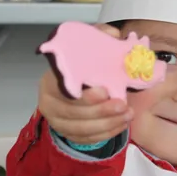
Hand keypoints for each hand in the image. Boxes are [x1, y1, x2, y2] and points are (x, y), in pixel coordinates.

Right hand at [38, 24, 132, 144]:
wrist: (75, 86)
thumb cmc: (81, 67)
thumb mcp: (87, 48)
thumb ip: (98, 37)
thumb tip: (113, 35)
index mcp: (49, 82)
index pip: (62, 92)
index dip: (84, 95)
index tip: (105, 91)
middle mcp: (49, 105)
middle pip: (73, 114)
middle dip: (101, 111)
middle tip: (123, 104)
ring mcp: (58, 123)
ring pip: (82, 129)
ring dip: (107, 123)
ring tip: (127, 114)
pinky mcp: (70, 135)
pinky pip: (88, 139)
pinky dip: (106, 133)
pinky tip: (121, 124)